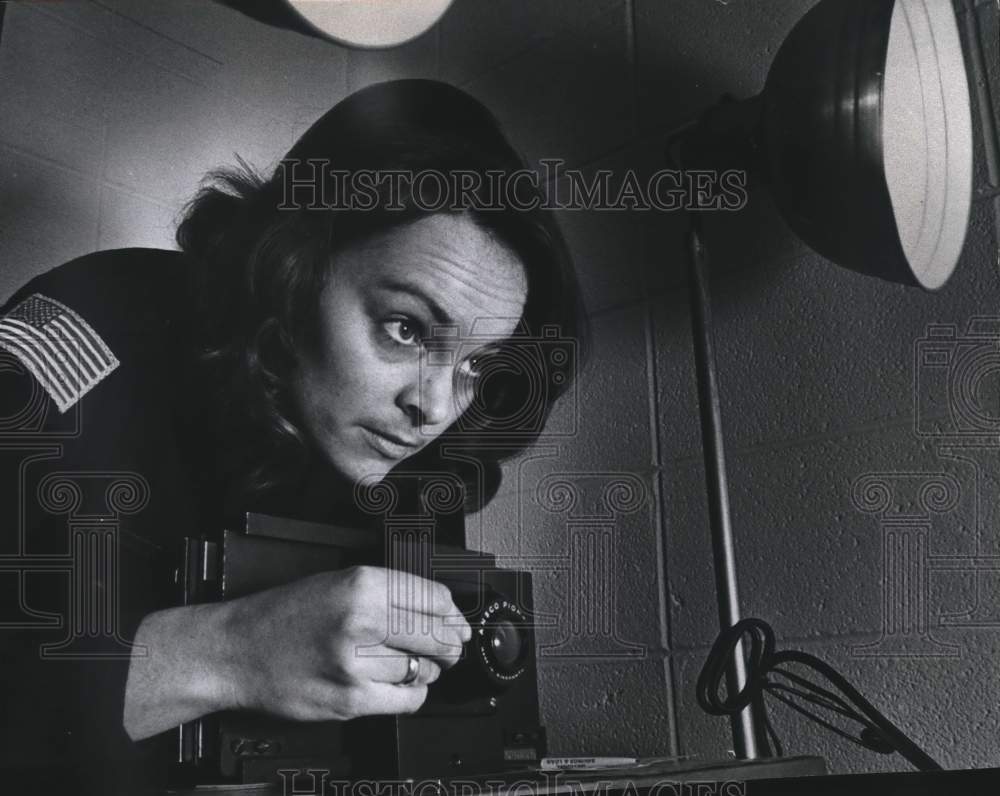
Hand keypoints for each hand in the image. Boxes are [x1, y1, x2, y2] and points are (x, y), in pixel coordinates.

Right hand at [221, 565, 472, 720]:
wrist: (236, 651)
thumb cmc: (284, 616)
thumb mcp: (337, 582)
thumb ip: (387, 591)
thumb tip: (439, 609)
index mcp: (361, 585)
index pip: (433, 598)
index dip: (454, 612)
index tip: (459, 620)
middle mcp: (361, 620)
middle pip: (435, 636)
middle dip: (451, 643)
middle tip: (452, 646)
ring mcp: (355, 663)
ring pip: (421, 669)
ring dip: (427, 669)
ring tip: (414, 663)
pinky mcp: (349, 700)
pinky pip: (405, 700)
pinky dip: (413, 694)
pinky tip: (403, 685)